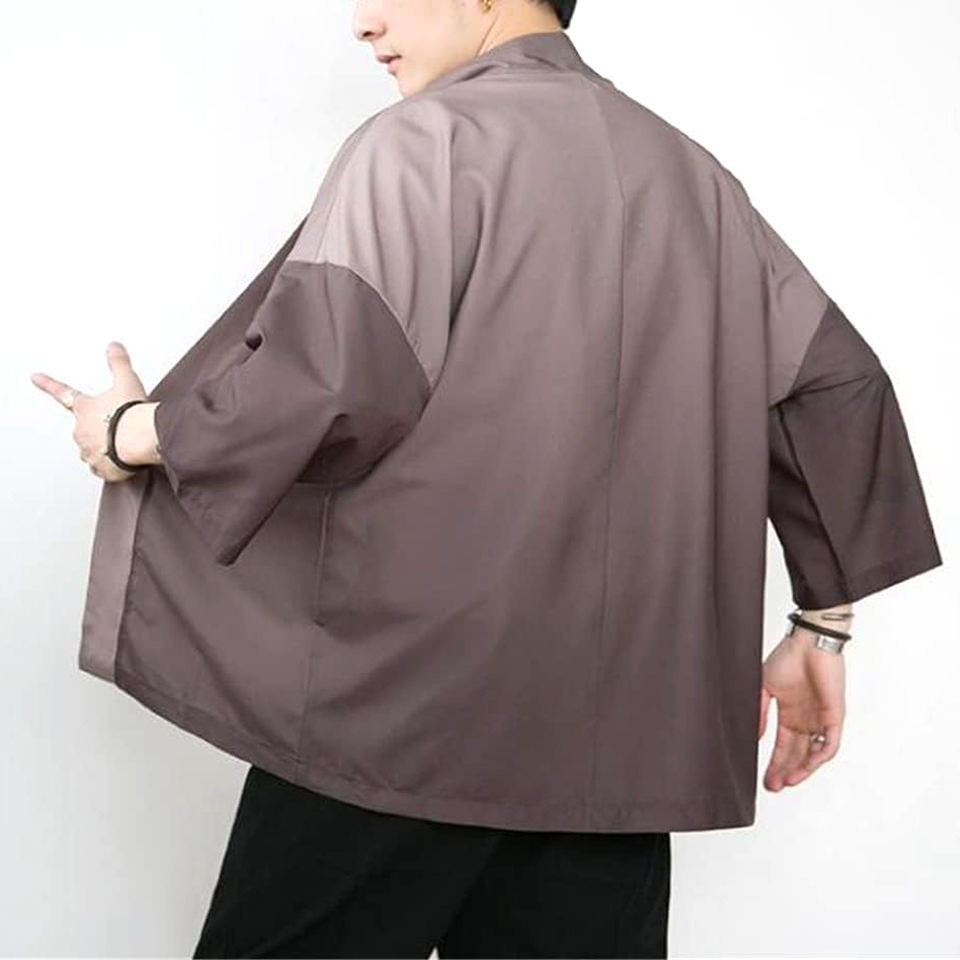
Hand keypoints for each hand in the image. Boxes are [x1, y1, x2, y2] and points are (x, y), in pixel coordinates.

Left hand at [30, 341, 148, 482]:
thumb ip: (118, 363)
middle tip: (119, 424)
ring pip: (92, 448)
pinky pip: (102, 467)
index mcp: (84, 408)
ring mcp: (88, 451)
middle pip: (85, 426)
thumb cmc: (131, 412)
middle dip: (99, 426)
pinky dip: (111, 464)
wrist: (140, 438)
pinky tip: (123, 459)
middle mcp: (81, 430)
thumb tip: (113, 346)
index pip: (63, 393)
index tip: (35, 377)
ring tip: (124, 442)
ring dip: (105, 446)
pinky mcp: (100, 468)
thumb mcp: (127, 380)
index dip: (48, 384)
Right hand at [759, 627, 845, 790]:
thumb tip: (756, 738)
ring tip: (787, 782)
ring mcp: (821, 719)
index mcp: (790, 714)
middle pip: (797, 755)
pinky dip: (818, 757)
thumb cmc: (787, 658)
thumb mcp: (765, 687)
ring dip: (801, 770)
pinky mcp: (835, 716)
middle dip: (785, 772)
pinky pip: (830, 743)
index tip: (764, 780)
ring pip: (813, 754)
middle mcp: (806, 721)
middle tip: (773, 787)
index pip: (783, 746)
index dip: (774, 763)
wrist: (808, 641)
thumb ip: (760, 712)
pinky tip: (804, 767)